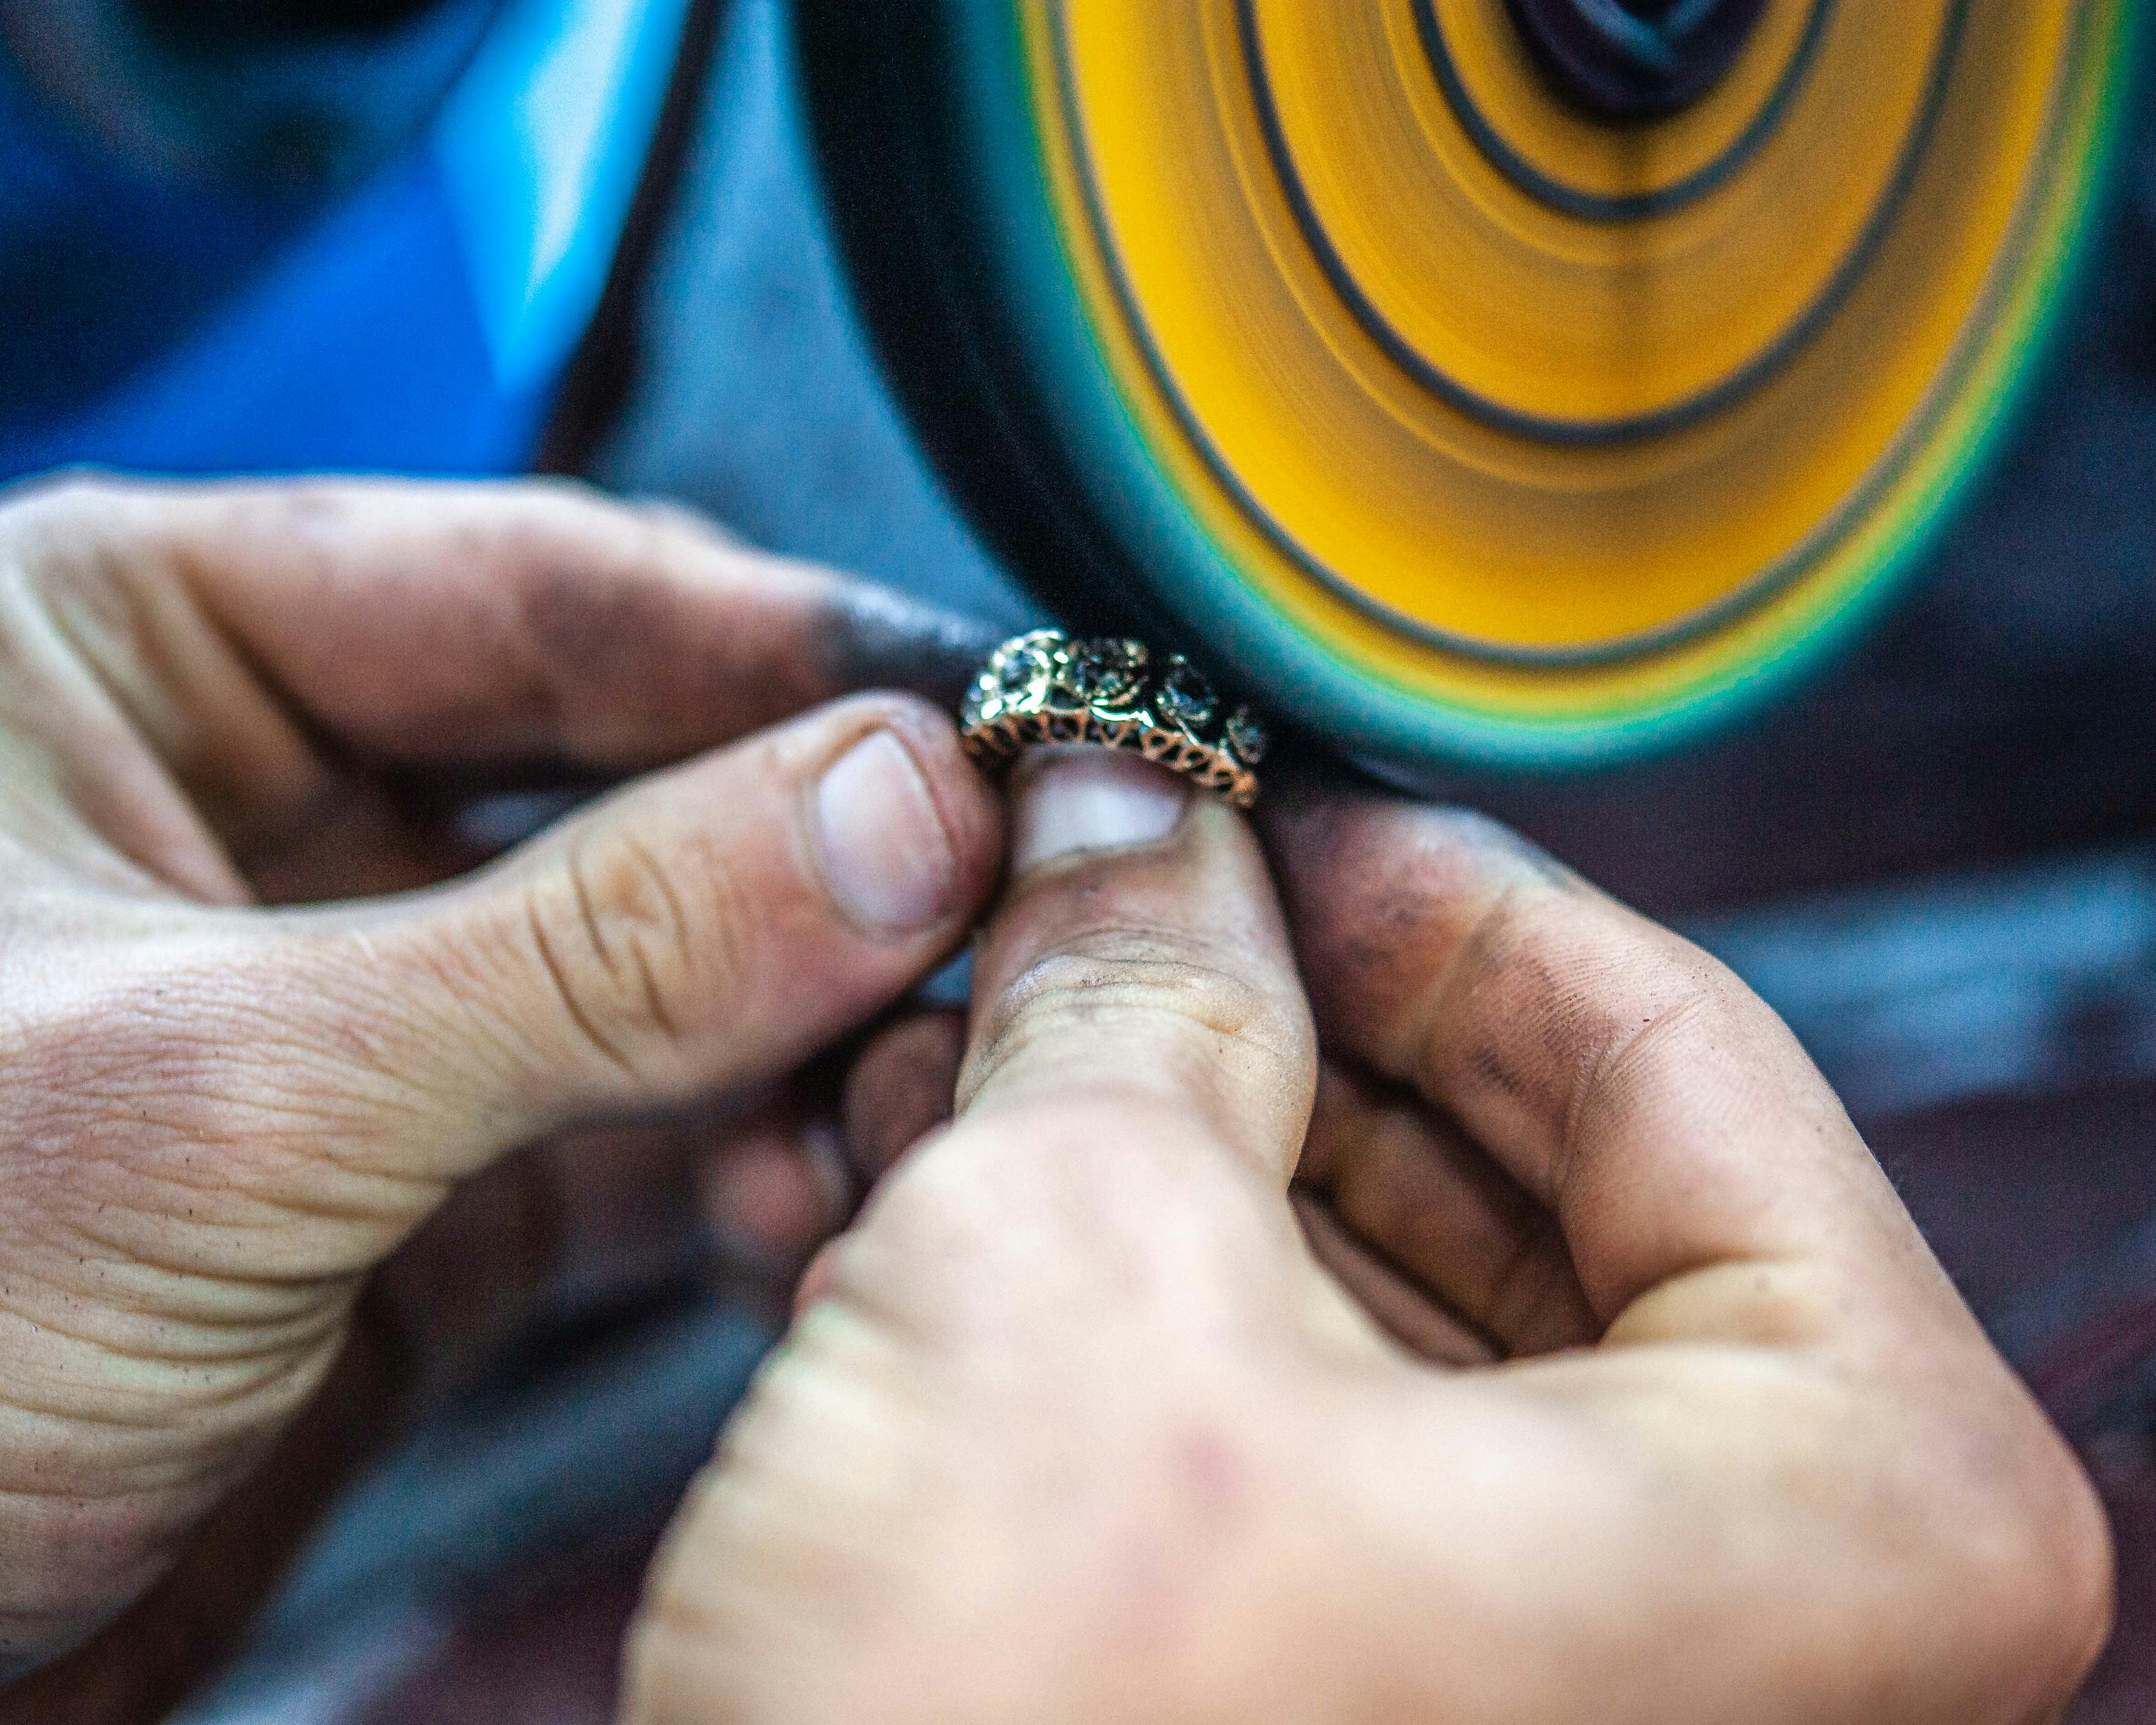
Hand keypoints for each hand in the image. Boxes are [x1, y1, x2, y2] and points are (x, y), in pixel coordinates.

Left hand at [0, 476, 1004, 1702]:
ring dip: (806, 1032)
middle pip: (631, 773)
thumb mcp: (226, 1089)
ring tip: (913, 1094)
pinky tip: (822, 1192)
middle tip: (1000, 909)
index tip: (991, 713)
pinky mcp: (414, 1193)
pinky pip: (642, 1133)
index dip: (788, 649)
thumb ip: (590, 946)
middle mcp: (256, 807)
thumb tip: (903, 811)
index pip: (542, 585)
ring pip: (663, 966)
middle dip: (821, 862)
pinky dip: (751, 1164)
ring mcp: (356, 1005)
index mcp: (131, 651)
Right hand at [624, 756, 2111, 1724]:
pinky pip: (1279, 1449)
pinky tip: (929, 1194)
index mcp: (1855, 1508)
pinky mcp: (1365, 1716)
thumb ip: (1139, 989)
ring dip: (1142, 1150)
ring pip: (1364, 1311)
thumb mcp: (1080, 1254)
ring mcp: (1556, 1687)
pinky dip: (1114, 1310)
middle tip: (1084, 894)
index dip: (1426, 891)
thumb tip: (1129, 823)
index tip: (1262, 802)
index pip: (1670, 1054)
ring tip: (957, 1034)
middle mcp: (1754, 1626)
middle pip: (1501, 1181)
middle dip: (1247, 1020)